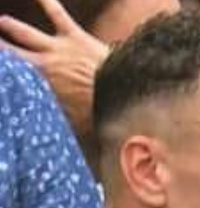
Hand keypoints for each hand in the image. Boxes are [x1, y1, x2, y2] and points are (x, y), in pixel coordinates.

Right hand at [0, 0, 108, 136]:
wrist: (121, 90)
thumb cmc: (97, 110)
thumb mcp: (71, 123)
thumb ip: (57, 123)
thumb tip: (48, 136)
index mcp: (39, 86)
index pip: (11, 79)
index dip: (5, 76)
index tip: (3, 79)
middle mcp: (42, 64)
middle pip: (9, 52)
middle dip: (0, 47)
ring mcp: (57, 47)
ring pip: (24, 32)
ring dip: (10, 27)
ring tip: (1, 22)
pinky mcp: (74, 36)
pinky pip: (57, 14)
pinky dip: (47, 2)